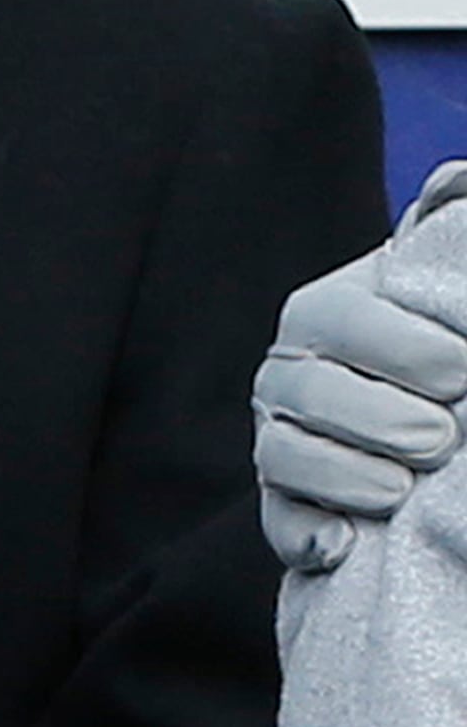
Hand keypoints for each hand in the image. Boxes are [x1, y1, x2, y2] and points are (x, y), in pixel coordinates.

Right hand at [255, 246, 466, 570]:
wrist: (427, 407)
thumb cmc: (447, 345)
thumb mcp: (443, 287)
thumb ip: (447, 233)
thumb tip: (455, 180)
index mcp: (324, 313)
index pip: (345, 321)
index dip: (408, 350)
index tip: (464, 371)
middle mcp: (288, 373)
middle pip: (311, 393)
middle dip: (383, 421)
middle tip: (444, 438)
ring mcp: (279, 439)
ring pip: (286, 457)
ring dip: (349, 479)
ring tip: (404, 491)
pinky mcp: (285, 503)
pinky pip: (279, 522)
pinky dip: (306, 535)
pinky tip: (345, 545)